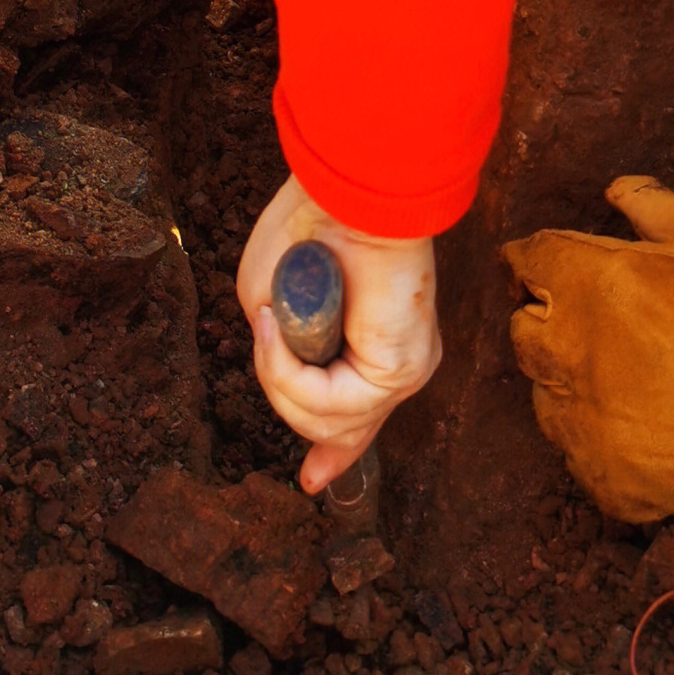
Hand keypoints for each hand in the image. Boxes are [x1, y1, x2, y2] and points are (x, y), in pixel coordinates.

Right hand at [237, 177, 440, 493]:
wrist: (348, 192)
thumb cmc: (311, 231)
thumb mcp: (273, 302)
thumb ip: (279, 352)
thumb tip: (285, 376)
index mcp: (371, 350)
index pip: (357, 419)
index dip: (334, 453)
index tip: (314, 483)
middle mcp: (395, 369)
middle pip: (332, 429)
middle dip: (286, 394)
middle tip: (271, 331)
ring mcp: (402, 375)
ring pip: (321, 423)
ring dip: (279, 375)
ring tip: (274, 321)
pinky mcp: (399, 373)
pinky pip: (327, 404)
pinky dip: (288, 369)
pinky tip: (280, 328)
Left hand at [503, 176, 673, 540]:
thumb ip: (659, 211)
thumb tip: (619, 190)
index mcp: (591, 284)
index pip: (529, 261)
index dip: (535, 263)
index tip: (540, 266)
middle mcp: (572, 354)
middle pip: (524, 335)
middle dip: (546, 324)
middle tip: (591, 326)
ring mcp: (585, 425)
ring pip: (547, 402)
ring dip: (572, 387)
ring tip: (631, 384)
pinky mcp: (608, 481)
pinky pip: (582, 460)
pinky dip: (603, 446)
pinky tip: (646, 433)